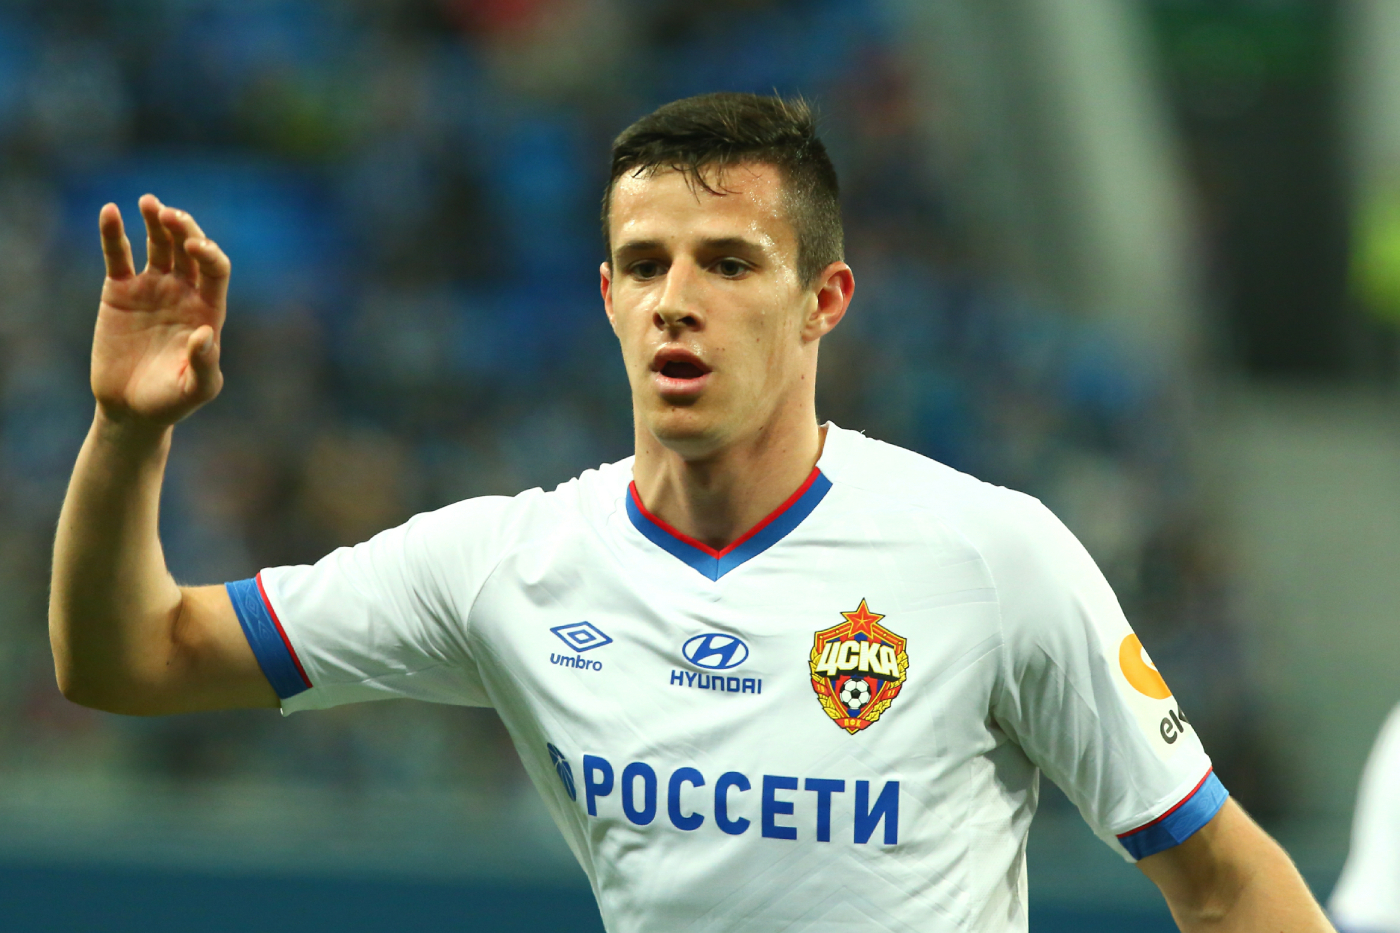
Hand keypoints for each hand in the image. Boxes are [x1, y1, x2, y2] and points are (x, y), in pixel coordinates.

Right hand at [92, 194, 230, 427]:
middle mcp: (184, 292)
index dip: (209, 254)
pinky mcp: (120, 291)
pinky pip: (118, 256)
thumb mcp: (195, 389)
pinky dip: (114, 234)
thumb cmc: (171, 401)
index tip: (196, 247)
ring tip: (148, 202)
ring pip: (158, 245)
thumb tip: (206, 334)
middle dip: (184, 229)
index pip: (216, 270)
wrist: (131, 408)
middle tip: (170, 216)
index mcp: (209, 310)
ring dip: (156, 221)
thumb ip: (205, 364)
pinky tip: (110, 211)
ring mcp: (152, 288)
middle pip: (189, 249)